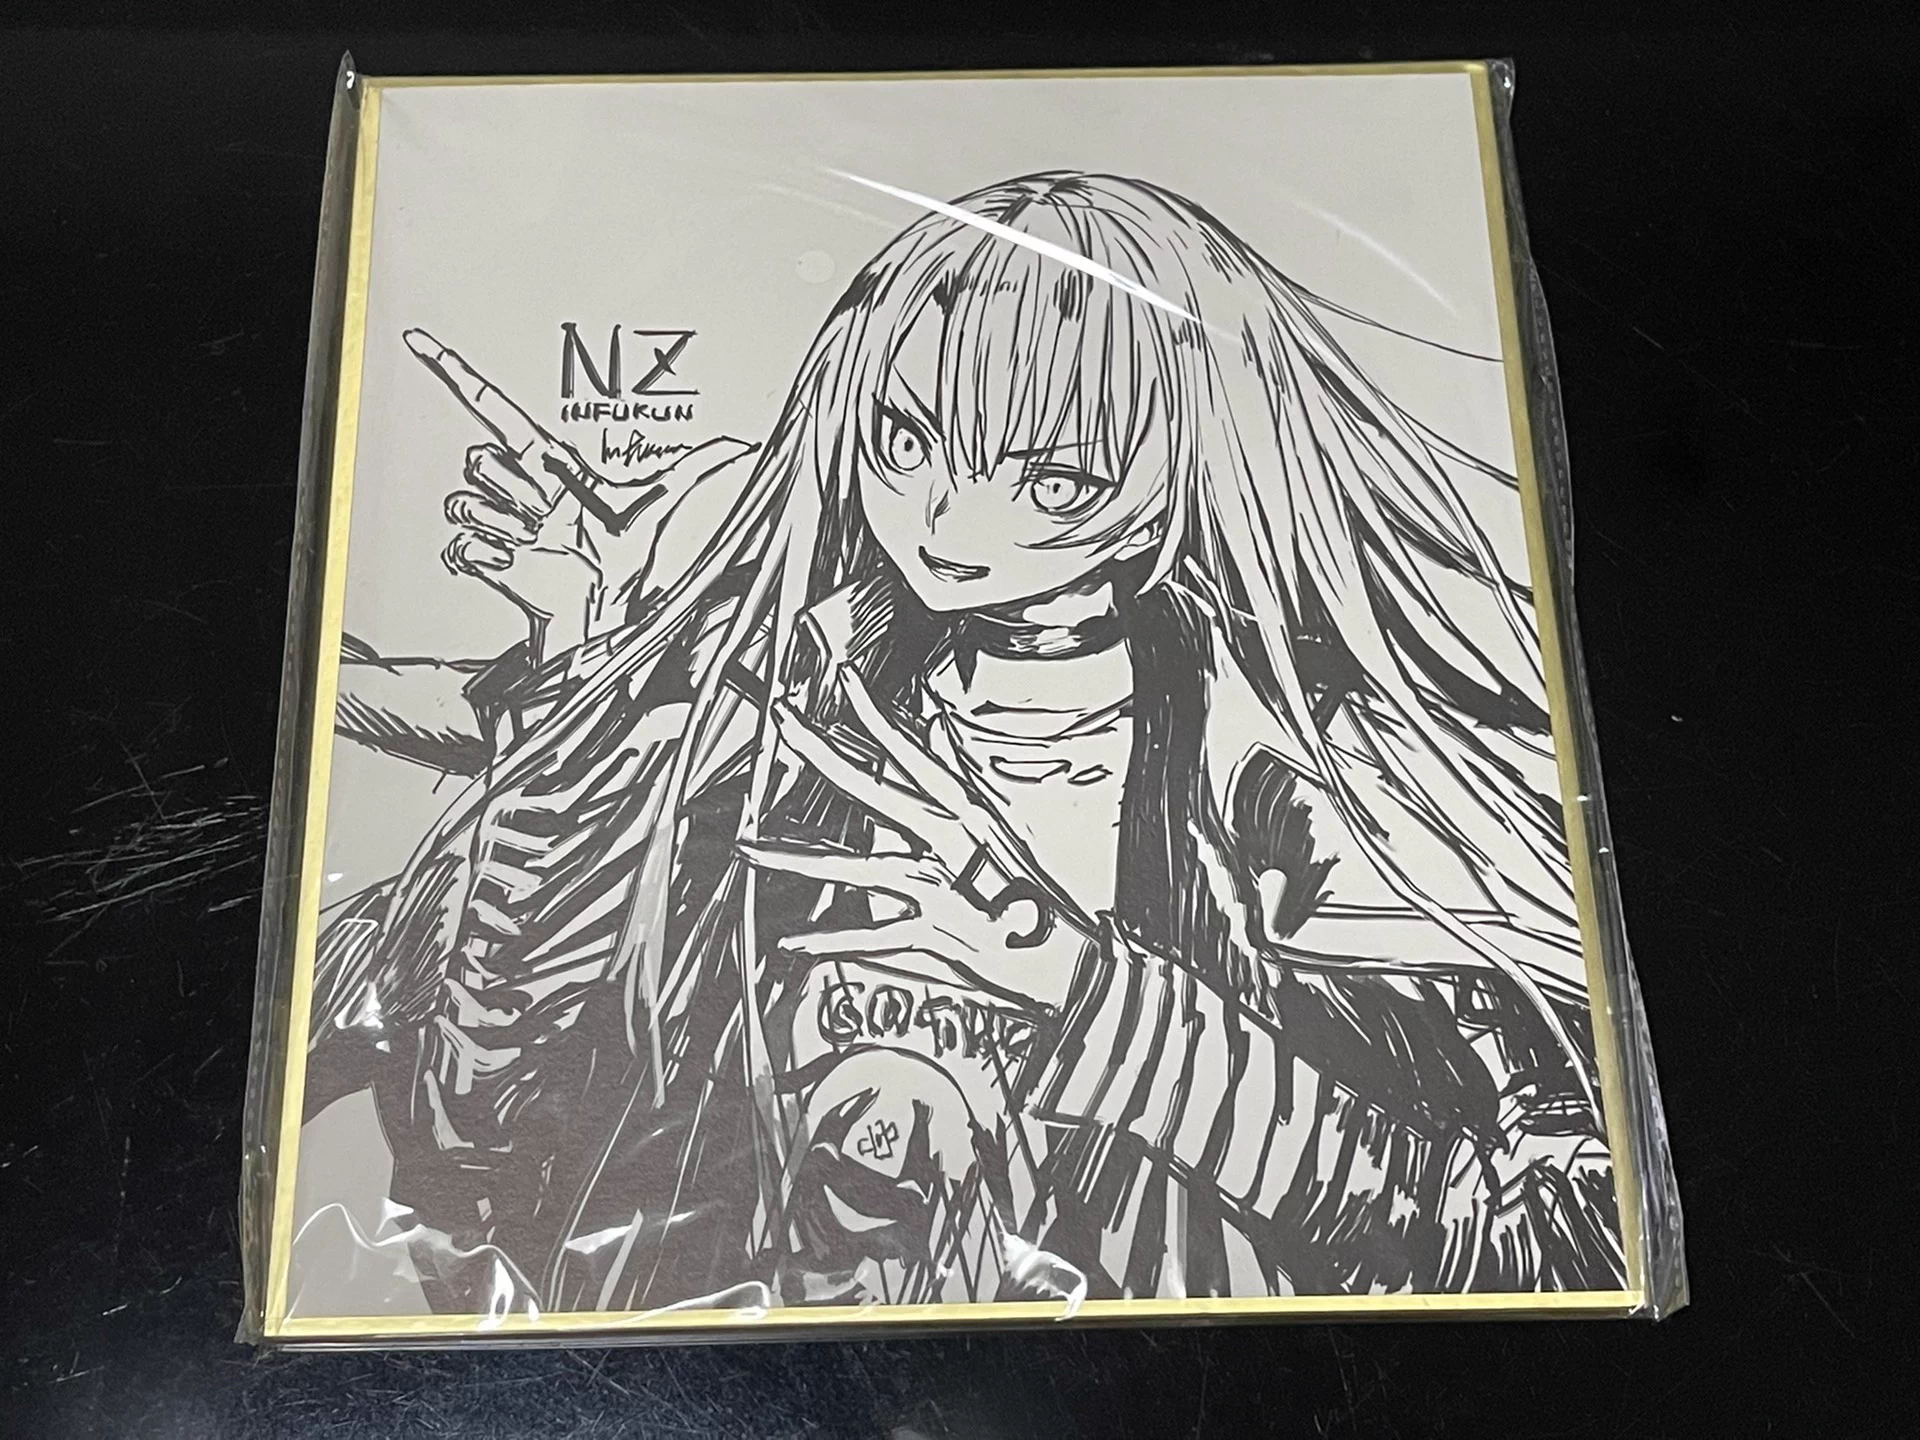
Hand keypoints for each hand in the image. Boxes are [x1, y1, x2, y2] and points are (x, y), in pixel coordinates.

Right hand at [407, 328, 750, 655]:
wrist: (600, 608)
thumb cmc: (623, 555)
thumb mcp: (660, 501)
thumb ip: (696, 466)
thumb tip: (737, 444)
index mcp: (546, 462)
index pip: (493, 407)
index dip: (457, 374)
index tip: (424, 343)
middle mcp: (516, 486)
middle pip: (481, 461)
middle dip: (515, 490)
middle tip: (552, 516)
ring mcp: (497, 520)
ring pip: (470, 502)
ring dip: (510, 527)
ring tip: (544, 544)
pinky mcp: (482, 556)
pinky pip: (465, 544)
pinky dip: (492, 559)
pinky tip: (522, 565)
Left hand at [740, 703, 1094, 1013]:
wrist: (1068, 959)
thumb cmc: (1035, 899)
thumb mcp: (1000, 829)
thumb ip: (958, 783)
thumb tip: (937, 732)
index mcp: (964, 812)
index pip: (911, 749)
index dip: (874, 711)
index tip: (844, 678)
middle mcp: (946, 841)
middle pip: (871, 788)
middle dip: (821, 751)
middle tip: (784, 721)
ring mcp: (936, 886)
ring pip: (854, 866)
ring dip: (796, 859)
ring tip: (750, 850)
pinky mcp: (932, 933)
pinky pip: (870, 938)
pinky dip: (830, 943)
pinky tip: (792, 943)